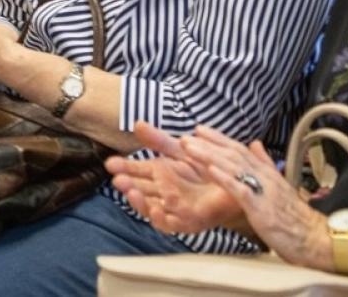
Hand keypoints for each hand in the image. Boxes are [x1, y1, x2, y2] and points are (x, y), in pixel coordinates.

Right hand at [107, 122, 247, 234]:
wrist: (237, 182)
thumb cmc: (210, 166)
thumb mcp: (182, 150)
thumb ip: (159, 140)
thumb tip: (137, 124)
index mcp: (159, 174)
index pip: (136, 171)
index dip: (123, 168)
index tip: (110, 163)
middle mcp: (163, 192)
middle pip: (140, 191)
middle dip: (128, 186)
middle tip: (118, 180)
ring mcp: (174, 207)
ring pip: (150, 208)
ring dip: (140, 203)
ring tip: (131, 192)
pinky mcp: (189, 220)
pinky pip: (171, 223)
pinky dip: (162, 217)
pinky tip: (156, 208)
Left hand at [181, 125, 325, 268]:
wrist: (316, 238)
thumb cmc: (295, 217)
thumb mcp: (279, 186)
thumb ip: (265, 164)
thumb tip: (255, 144)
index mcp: (266, 173)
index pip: (240, 149)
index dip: (218, 138)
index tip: (199, 129)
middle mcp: (264, 177)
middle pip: (233, 154)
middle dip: (208, 144)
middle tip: (186, 136)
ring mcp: (262, 191)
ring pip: (233, 167)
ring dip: (209, 155)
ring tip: (189, 147)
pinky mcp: (261, 207)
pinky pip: (241, 190)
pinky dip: (226, 179)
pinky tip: (210, 170)